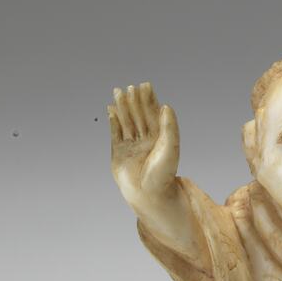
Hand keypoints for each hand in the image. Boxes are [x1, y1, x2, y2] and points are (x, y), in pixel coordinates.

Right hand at [109, 83, 179, 210]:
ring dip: (122, 108)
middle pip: (139, 116)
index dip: (149, 100)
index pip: (153, 115)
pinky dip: (113, 122)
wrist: (149, 195)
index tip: (146, 85)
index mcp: (159, 139)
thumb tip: (166, 105)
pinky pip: (115, 134)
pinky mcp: (118, 154)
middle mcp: (145, 141)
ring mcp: (131, 147)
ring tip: (118, 92)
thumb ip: (169, 126)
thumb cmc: (163, 173)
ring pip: (126, 123)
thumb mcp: (170, 146)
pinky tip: (111, 110)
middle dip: (134, 101)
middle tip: (130, 87)